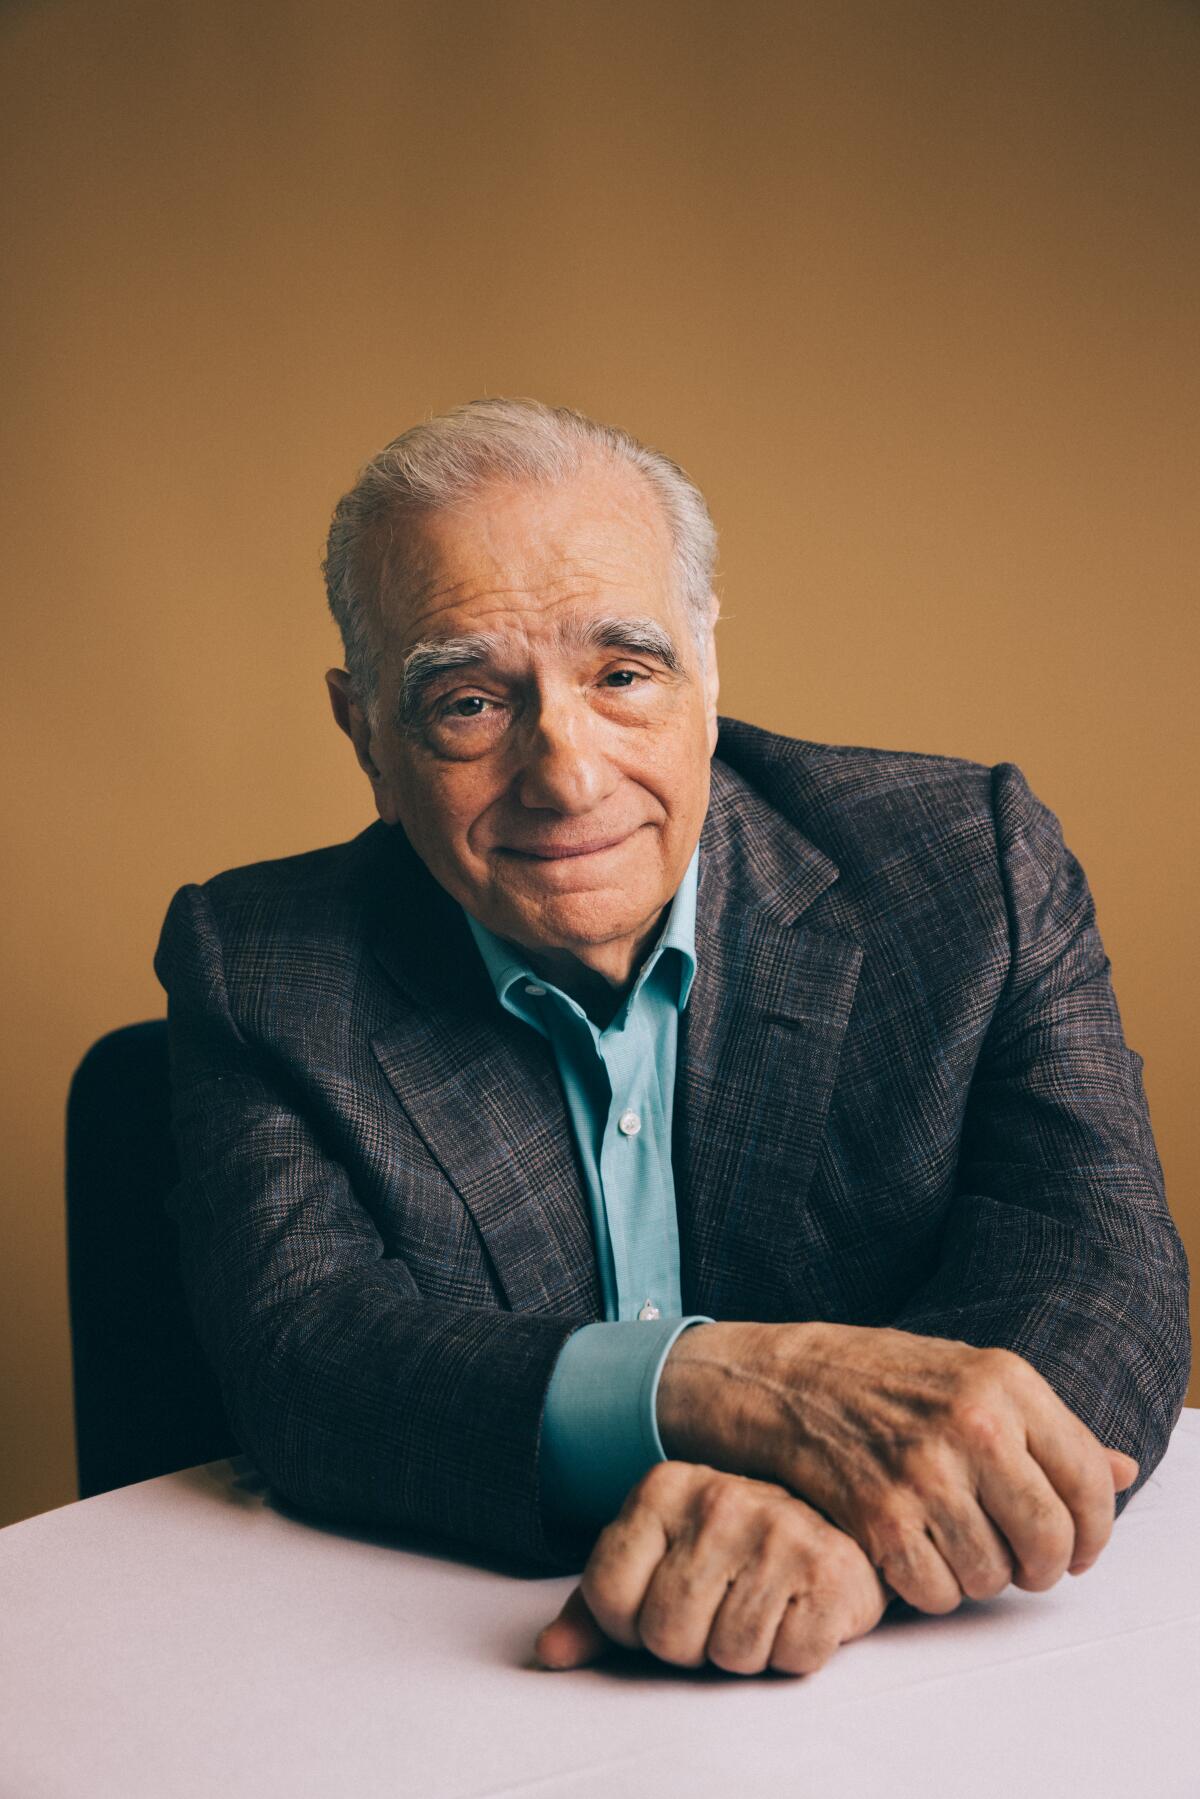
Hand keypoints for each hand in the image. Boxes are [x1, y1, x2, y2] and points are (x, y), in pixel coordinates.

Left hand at [534, 1461, 887, 1675]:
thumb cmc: (733, 1550)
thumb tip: (550, 1652)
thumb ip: (596, 1607)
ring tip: (761, 1605)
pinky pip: (789, 1659)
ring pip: (728, 1654)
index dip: (630, 1624)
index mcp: (661, 1488)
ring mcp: (777, 1531)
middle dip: (691, 1642)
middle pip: (665, 1635)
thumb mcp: (656, 1560)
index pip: (606, 1597)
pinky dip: (794, 1652)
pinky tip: (798, 1610)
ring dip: (744, 1649)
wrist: (836, 1524)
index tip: (663, 1602)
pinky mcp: (830, 1571)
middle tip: (722, 1606)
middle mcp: (717, 1500)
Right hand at [656, 1322, 1137, 1614]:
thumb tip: (1123, 1470)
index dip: (1094, 1531)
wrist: (787, 1380)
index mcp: (1007, 1382)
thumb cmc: (886, 1379)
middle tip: (1023, 1563)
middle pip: (1051, 1541)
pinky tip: (916, 1553)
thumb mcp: (976, 1375)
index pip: (1090, 1483)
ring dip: (981, 1577)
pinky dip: (931, 1589)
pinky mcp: (880, 1517)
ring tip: (957, 1545)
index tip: (1078, 1546)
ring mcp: (926, 1473)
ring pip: (994, 1577)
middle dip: (1044, 1568)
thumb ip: (1052, 1427)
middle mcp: (974, 1424)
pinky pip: (937, 1594)